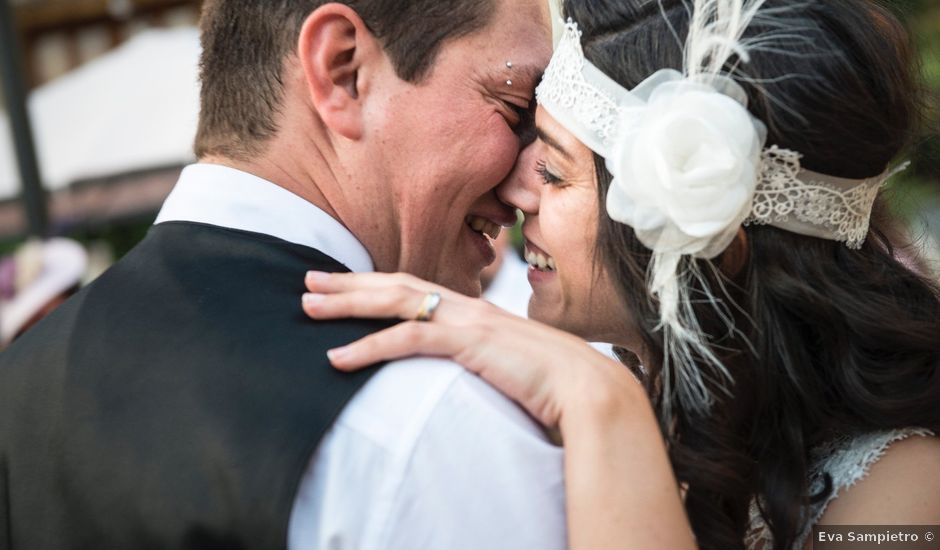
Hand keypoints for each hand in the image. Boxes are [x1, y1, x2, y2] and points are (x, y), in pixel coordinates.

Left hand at [302, 271, 640, 428]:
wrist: (587, 388)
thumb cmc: (552, 382)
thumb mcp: (508, 363)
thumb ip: (480, 357)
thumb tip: (462, 367)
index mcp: (475, 310)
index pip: (416, 287)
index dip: (376, 283)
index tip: (342, 283)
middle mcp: (468, 306)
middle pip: (397, 284)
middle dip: (349, 282)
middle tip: (308, 280)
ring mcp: (468, 320)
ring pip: (395, 301)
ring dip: (348, 303)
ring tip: (308, 305)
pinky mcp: (468, 342)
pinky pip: (408, 339)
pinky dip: (368, 346)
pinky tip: (339, 356)